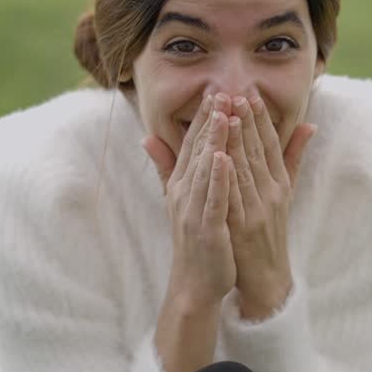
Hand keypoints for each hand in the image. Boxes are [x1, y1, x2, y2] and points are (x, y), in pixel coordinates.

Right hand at [143, 95, 236, 309]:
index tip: (214, 89)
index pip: (192, 144)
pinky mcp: (207, 228)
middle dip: (209, 120)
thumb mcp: (178, 198)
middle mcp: (184, 193)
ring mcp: (194, 210)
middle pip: (198, 150)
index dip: (202, 116)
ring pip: (205, 169)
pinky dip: (217, 178)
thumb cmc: (195, 239)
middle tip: (220, 89)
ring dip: (214, 140)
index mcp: (182, 184)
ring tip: (223, 113)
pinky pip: (212, 199)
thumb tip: (147, 137)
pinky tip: (223, 158)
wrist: (195, 283)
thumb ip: (167, 167)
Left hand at [223, 94, 316, 319]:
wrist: (267, 277)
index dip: (262, 118)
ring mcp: (258, 209)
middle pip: (259, 151)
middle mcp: (272, 193)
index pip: (271, 144)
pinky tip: (219, 156)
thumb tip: (309, 125)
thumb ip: (292, 159)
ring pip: (247, 168)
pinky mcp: (244, 226)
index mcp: (280, 183)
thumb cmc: (269, 232)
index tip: (252, 92)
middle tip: (237, 91)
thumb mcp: (285, 194)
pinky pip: (234, 195)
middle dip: (248, 120)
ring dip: (237, 140)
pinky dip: (227, 175)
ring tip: (228, 114)